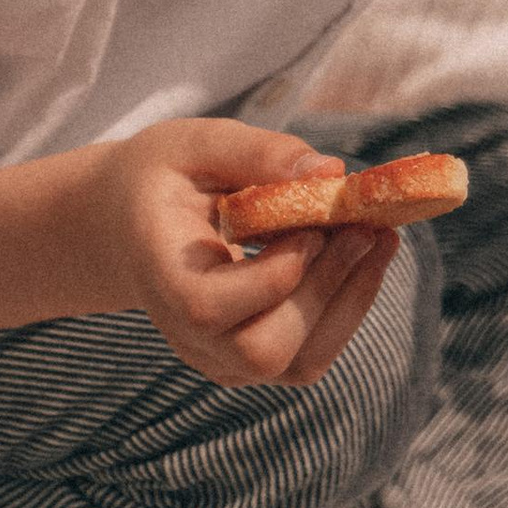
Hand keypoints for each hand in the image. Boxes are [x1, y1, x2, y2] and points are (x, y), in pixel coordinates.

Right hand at [80, 119, 399, 389]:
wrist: (126, 225)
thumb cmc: (163, 177)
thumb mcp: (196, 144)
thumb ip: (256, 153)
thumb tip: (331, 173)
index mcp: (160, 276)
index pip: (208, 307)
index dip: (272, 274)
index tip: (312, 224)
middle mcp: (186, 333)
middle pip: (261, 351)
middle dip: (324, 289)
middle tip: (364, 228)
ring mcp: (219, 355)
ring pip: (297, 364)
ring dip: (350, 301)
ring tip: (381, 237)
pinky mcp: (251, 358)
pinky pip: (309, 356)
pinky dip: (347, 308)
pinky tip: (366, 257)